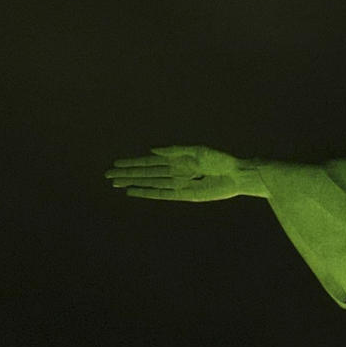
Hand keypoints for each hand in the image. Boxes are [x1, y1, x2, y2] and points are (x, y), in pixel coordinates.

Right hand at [105, 145, 261, 200]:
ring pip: (150, 184)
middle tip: (108, 176)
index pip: (149, 163)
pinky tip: (134, 193)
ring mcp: (178, 185)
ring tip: (116, 184)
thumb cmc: (221, 160)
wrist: (237, 175)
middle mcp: (175, 173)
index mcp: (177, 160)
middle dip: (127, 174)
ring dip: (133, 184)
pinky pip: (162, 194)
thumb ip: (174, 151)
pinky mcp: (185, 196)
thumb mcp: (196, 151)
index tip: (116, 164)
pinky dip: (148, 193)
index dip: (132, 163)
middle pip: (146, 174)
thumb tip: (151, 150)